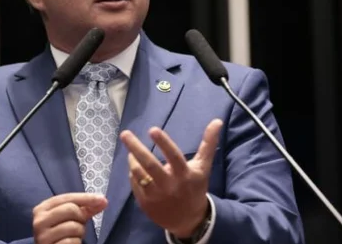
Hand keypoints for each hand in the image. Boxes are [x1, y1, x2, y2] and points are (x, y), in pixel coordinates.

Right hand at [32, 192, 107, 243]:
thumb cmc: (61, 234)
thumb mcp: (70, 218)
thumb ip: (84, 208)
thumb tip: (102, 201)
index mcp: (42, 209)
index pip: (67, 198)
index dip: (86, 198)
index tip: (102, 200)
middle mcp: (39, 221)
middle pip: (71, 209)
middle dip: (81, 218)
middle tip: (79, 226)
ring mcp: (42, 236)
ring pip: (73, 227)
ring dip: (80, 233)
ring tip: (74, 236)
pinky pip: (72, 242)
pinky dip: (76, 243)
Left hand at [120, 119, 222, 237]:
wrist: (189, 220)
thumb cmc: (195, 187)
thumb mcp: (203, 167)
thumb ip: (208, 144)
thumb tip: (217, 120)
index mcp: (184, 174)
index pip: (173, 156)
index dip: (164, 143)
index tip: (152, 129)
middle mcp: (170, 185)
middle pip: (150, 164)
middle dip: (136, 148)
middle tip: (125, 134)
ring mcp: (156, 195)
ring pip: (139, 174)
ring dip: (132, 160)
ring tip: (130, 151)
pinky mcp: (146, 203)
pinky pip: (135, 184)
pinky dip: (133, 173)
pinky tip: (135, 168)